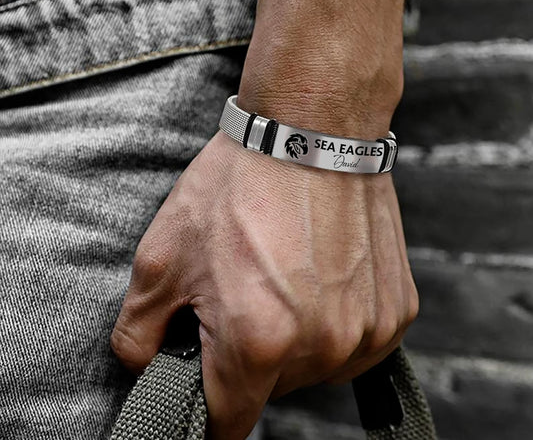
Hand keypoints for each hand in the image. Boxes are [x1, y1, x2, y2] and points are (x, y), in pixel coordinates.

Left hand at [111, 129, 418, 439]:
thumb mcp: (162, 254)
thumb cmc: (240, 185)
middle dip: (250, 356)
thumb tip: (146, 366)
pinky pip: (355, 343)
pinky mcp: (396, 310)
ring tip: (286, 278)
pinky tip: (322, 277)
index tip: (207, 376)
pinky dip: (334, 322)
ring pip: (316, 368)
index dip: (208, 402)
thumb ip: (139, 332)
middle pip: (272, 390)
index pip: (227, 421)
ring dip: (296, 340)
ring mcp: (367, 329)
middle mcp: (322, 345)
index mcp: (258, 339)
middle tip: (244, 294)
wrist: (311, 132)